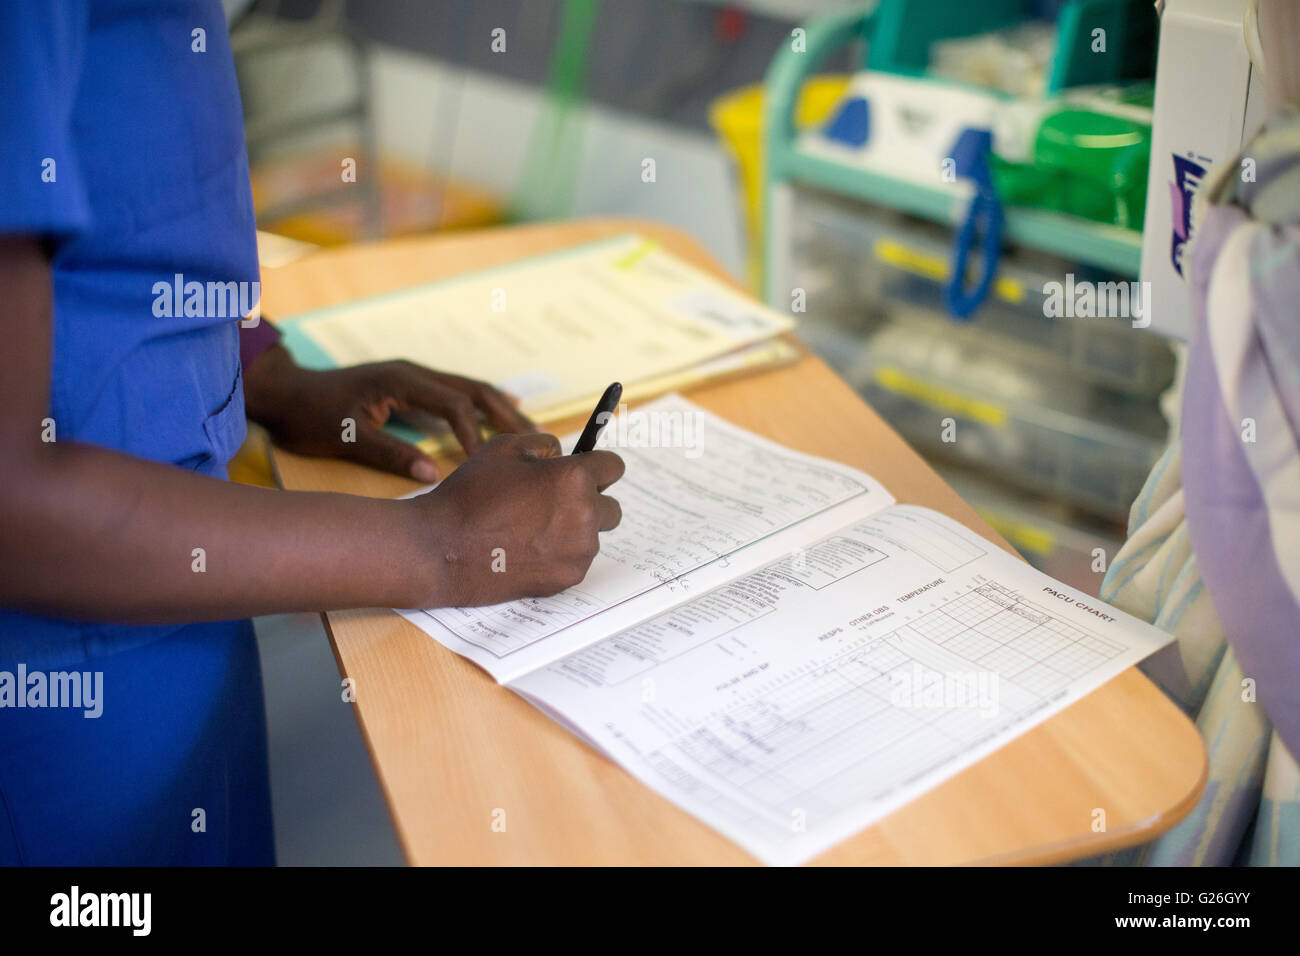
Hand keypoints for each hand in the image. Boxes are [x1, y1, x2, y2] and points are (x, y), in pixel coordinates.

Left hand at [244, 344, 535, 480]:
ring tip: (531, 431)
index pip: (453, 404)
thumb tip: (432, 475)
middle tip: (537, 440)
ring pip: (470, 389)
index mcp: (401, 381)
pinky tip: (504, 413)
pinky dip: (483, 406)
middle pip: (473, 390)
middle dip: (505, 416)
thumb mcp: (347, 439)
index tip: (486, 461)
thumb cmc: (310, 415)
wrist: (285, 391)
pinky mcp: (411, 385)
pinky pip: (458, 392)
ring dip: (500, 409)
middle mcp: (413, 372)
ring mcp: (414, 376)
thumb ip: (391, 455)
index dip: (473, 433)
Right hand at [409, 432, 624, 606]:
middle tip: (556, 503)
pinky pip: (576, 560)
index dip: (598, 466)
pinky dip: (560, 555)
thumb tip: (562, 453)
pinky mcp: (567, 578)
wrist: (443, 549)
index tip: (588, 471)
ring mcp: (579, 551)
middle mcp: (585, 515)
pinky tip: (527, 550)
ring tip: (532, 529)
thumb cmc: (471, 494)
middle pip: (611, 507)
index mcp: (574, 478)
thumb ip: (543, 444)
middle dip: (591, 502)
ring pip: (593, 536)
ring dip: (574, 530)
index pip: (613, 467)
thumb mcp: (504, 448)